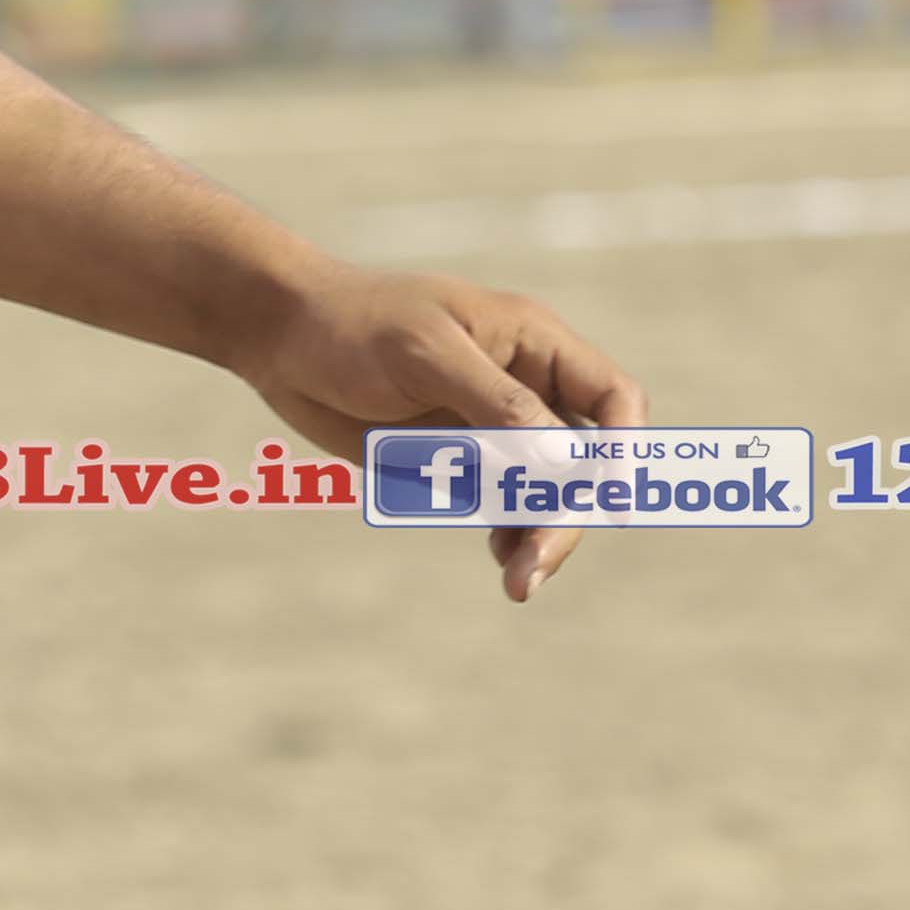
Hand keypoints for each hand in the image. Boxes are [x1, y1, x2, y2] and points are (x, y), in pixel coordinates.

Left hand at [235, 261, 646, 602]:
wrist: (282, 340)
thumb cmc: (354, 326)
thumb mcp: (425, 353)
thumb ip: (497, 403)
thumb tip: (568, 460)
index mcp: (533, 344)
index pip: (613, 397)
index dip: (627, 449)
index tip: (614, 501)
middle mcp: (527, 388)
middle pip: (586, 462)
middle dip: (570, 513)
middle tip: (535, 561)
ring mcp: (495, 430)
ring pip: (549, 494)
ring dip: (543, 536)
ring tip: (517, 583)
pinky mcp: (460, 462)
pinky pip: (506, 508)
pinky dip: (512, 537)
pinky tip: (503, 564)